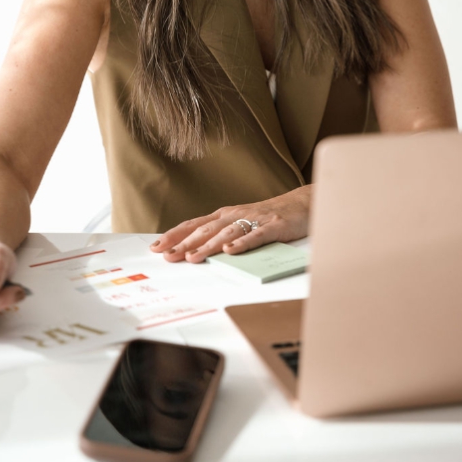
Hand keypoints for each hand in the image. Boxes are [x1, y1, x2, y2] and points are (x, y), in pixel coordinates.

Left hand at [149, 186, 310, 262]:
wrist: (305, 203)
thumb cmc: (271, 216)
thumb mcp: (243, 223)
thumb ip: (223, 234)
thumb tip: (196, 250)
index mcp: (227, 215)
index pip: (196, 224)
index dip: (175, 234)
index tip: (156, 246)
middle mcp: (237, 214)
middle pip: (207, 229)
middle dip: (185, 243)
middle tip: (167, 256)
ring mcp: (256, 219)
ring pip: (227, 233)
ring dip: (208, 245)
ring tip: (192, 257)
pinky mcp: (274, 226)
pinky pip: (256, 235)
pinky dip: (242, 243)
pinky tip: (229, 251)